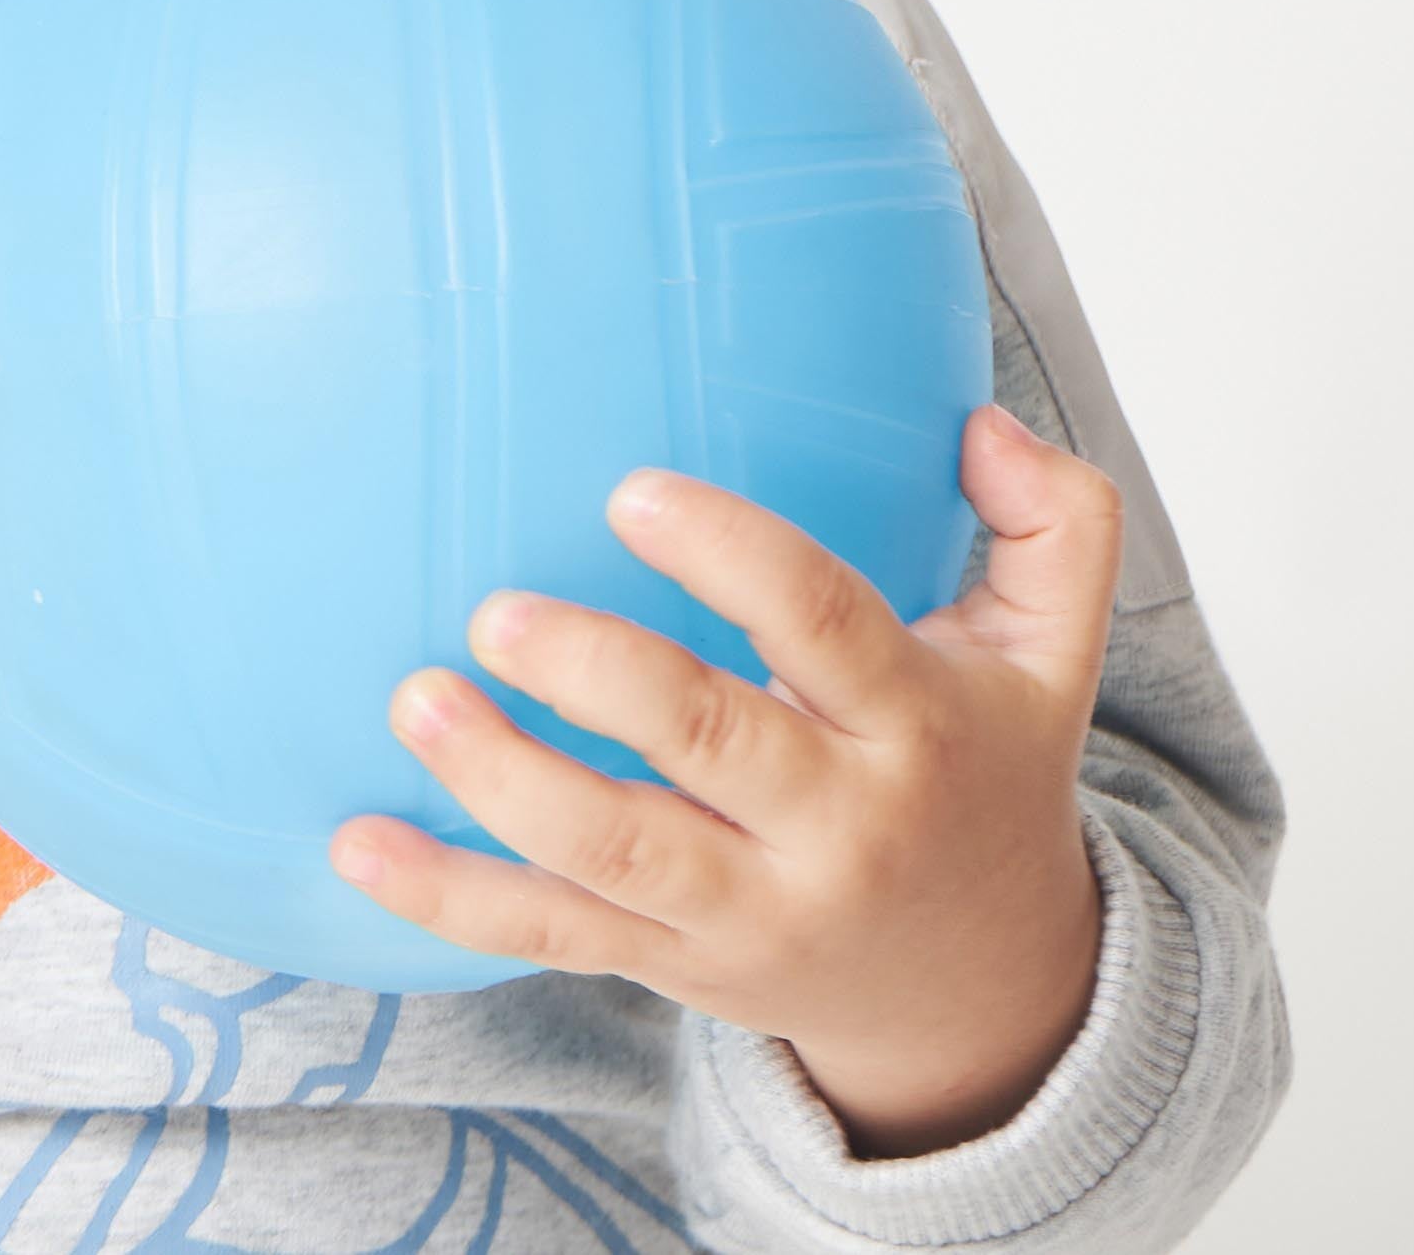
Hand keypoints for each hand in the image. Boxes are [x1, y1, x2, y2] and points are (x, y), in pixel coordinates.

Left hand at [331, 402, 1118, 1156]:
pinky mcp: (671, 962)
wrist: (984, 994)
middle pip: (706, 747)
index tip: (631, 492)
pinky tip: (355, 841)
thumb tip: (980, 419)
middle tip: (495, 611)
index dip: (730, 559)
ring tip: (415, 698)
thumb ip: (1058, 520)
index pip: (823, 626)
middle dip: (596, 677)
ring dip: (502, 781)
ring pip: (613, 851)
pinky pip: (549, 934)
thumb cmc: (985, 772)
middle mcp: (830, 824)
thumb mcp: (1056, 652)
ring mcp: (744, 908)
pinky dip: (446, 897)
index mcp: (914, 723)